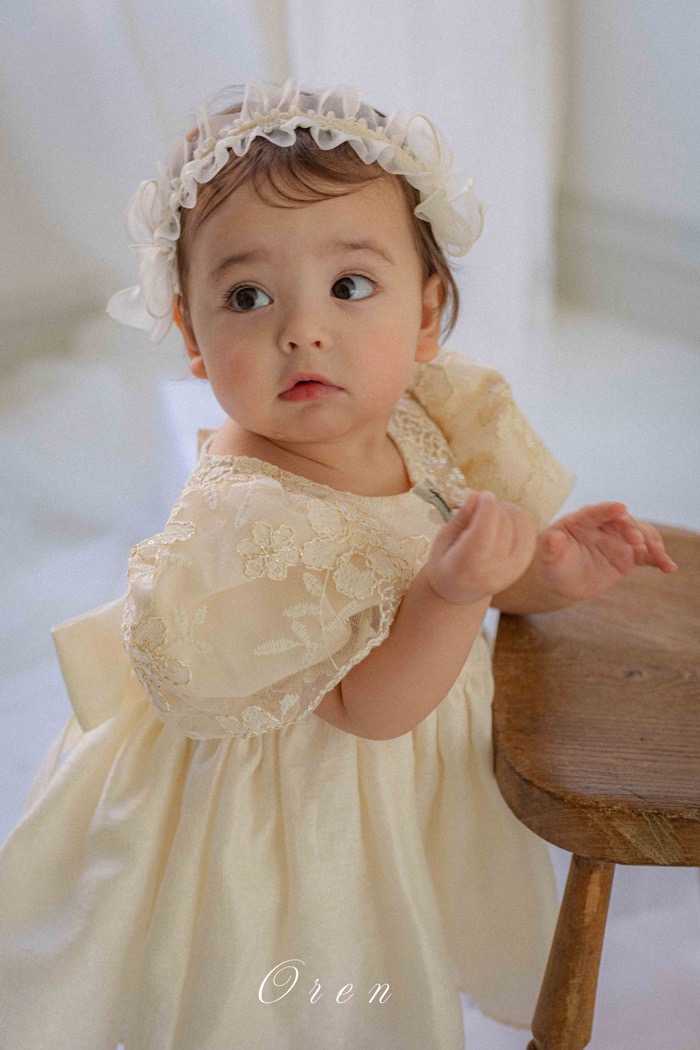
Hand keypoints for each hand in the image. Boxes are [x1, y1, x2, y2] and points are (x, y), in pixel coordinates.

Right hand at [425, 490, 538, 604]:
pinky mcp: (524, 564)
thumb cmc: (446, 564)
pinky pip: (530, 529)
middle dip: (494, 506)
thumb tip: (476, 495)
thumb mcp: (442, 542)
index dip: (486, 509)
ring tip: (491, 513)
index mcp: (465, 567)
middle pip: (503, 525)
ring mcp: (512, 570)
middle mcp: (492, 572)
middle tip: (480, 504)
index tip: (481, 494)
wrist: (461, 593)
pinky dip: (519, 517)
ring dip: (507, 510)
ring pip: (521, 524)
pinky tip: (503, 520)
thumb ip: (460, 519)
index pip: (484, 533)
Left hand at [535, 501, 678, 601]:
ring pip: (640, 535)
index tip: (620, 508)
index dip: (608, 509)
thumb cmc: (552, 563)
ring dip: (652, 542)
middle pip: (622, 521)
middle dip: (631, 527)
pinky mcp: (629, 554)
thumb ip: (551, 547)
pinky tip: (669, 568)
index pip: (595, 512)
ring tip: (659, 556)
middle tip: (637, 539)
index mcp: (581, 520)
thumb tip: (554, 538)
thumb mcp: (547, 557)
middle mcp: (604, 526)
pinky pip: (647, 555)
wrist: (563, 579)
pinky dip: (659, 559)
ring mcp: (619, 539)